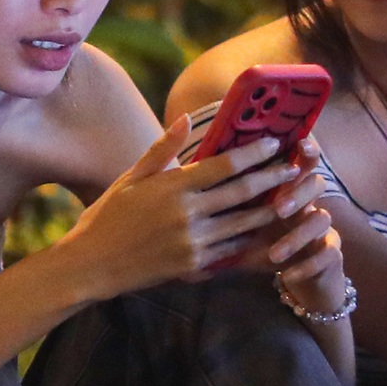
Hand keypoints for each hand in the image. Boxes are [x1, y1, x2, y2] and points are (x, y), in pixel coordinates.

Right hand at [59, 120, 300, 300]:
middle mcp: (187, 214)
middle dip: (273, 178)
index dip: (254, 153)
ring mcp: (193, 243)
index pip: (224, 165)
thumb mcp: (131, 177)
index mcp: (172, 187)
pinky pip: (231, 250)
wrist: (91, 266)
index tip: (275, 143)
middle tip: (295, 167)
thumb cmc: (108, 216)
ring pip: (244, 223)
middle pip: (241, 192)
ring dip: (270, 209)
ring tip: (291, 197)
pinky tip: (266, 230)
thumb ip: (162, 149)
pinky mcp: (194, 267)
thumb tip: (186, 118)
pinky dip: (251, 239)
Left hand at [233, 140, 348, 313]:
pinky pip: (328, 255)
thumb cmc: (262, 247)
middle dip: (297, 193)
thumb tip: (195, 181)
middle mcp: (309, 203)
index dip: (303, 150)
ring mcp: (322, 228)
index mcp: (288, 190)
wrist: (296, 277)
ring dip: (298, 235)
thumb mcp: (241, 227)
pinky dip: (308, 265)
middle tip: (278, 209)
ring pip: (322, 220)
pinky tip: (288, 276)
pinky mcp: (330, 255)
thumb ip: (224, 203)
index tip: (297, 143)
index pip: (298, 162)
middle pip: (316, 184)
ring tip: (275, 253)